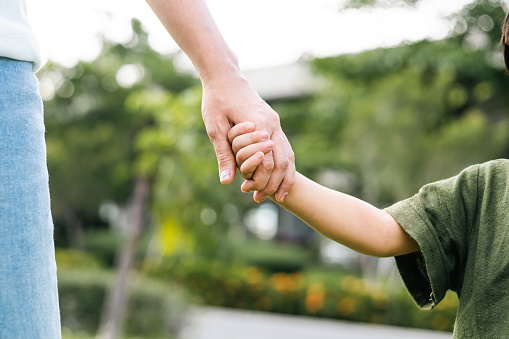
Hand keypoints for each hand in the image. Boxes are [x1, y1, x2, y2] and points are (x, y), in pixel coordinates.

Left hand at [201, 75, 294, 201]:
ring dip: (285, 176)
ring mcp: (275, 122)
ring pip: (288, 154)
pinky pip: (284, 146)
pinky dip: (284, 164)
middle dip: (276, 183)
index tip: (252, 195)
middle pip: (282, 161)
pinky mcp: (273, 121)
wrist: (225, 76)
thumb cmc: (217, 100)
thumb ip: (223, 154)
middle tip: (266, 199)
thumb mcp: (215, 128)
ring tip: (280, 195)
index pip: (266, 161)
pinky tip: (279, 176)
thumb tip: (226, 181)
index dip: (261, 181)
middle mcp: (272, 124)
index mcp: (258, 125)